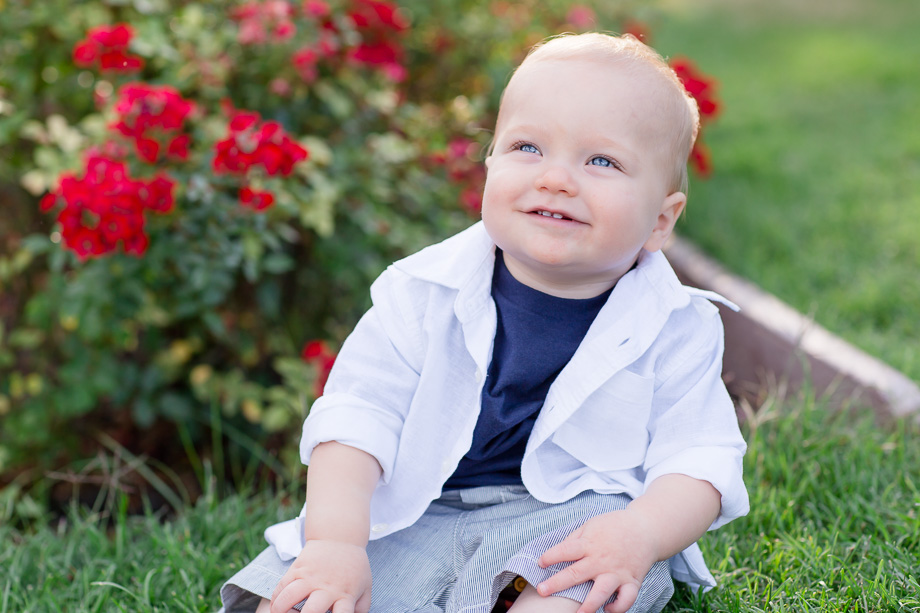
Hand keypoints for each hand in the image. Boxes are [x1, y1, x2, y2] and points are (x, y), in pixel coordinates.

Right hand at [270, 539, 371, 612]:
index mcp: (345, 594)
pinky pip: (281, 586)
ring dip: (281, 610)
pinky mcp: (297, 568)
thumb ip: (361, 608)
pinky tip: (276, 606)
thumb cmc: (353, 566)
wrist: (340, 536)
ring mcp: (310, 577)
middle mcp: (326, 587)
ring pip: (289, 597)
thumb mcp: (365, 585)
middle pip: (312, 610)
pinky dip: (275, 599)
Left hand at [536, 510, 655, 612]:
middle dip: (557, 583)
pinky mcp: (632, 581)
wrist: (646, 528)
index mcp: (589, 544)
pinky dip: (617, 608)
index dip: (551, 556)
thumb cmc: (615, 526)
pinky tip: (606, 609)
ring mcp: (617, 572)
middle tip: (542, 590)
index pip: (566, 550)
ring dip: (588, 605)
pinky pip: (626, 599)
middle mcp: (601, 560)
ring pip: (601, 591)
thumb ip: (575, 539)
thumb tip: (558, 552)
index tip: (540, 563)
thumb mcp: (591, 525)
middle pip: (576, 573)